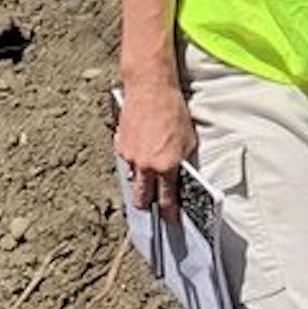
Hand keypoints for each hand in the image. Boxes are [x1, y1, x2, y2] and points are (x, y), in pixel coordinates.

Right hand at [115, 80, 194, 217]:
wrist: (150, 88)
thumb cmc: (173, 110)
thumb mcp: (188, 140)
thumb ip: (182, 162)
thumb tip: (179, 177)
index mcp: (166, 165)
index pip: (167, 199)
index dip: (169, 213)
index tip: (171, 220)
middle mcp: (146, 165)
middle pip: (141, 199)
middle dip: (147, 205)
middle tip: (153, 206)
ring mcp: (130, 156)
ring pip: (133, 179)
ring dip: (140, 179)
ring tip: (148, 168)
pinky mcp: (120, 145)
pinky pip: (127, 161)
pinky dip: (133, 159)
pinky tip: (141, 148)